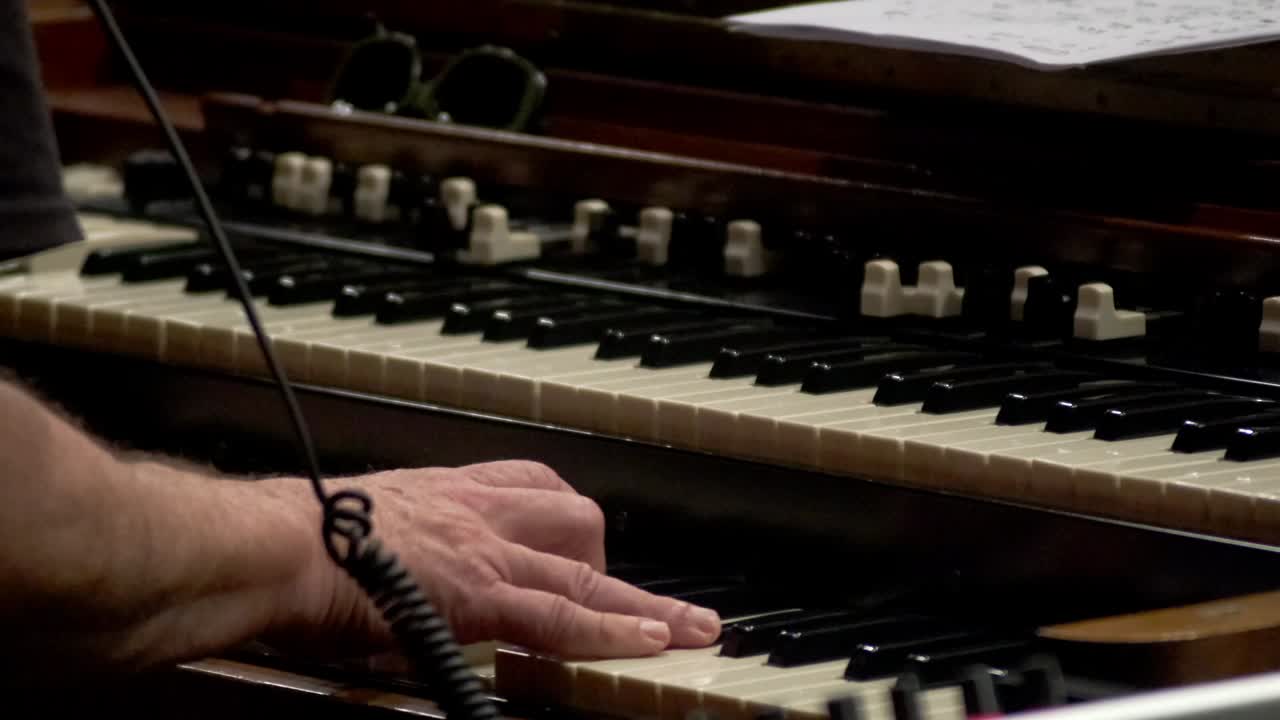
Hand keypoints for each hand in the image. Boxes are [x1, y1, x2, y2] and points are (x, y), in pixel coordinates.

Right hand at [272, 460, 721, 659]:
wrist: (272, 545)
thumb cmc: (294, 538)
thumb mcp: (358, 522)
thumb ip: (397, 544)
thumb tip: (398, 576)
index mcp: (446, 493)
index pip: (528, 484)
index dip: (564, 516)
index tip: (584, 538)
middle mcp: (476, 515)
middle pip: (574, 520)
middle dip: (607, 561)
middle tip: (626, 597)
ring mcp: (485, 556)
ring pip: (587, 574)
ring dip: (645, 604)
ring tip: (693, 630)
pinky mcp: (480, 599)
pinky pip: (561, 618)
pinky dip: (612, 633)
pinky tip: (654, 644)